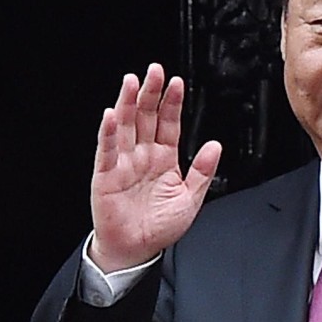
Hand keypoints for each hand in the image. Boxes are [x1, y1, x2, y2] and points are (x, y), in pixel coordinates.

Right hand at [89, 63, 221, 272]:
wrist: (135, 250)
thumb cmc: (159, 226)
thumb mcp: (190, 199)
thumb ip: (203, 172)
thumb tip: (215, 146)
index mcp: (164, 158)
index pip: (168, 123)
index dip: (172, 103)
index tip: (177, 83)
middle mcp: (142, 154)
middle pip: (146, 117)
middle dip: (150, 93)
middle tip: (155, 71)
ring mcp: (123, 162)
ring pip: (125, 126)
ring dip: (128, 103)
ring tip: (131, 82)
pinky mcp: (105, 174)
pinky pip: (107, 150)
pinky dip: (108, 133)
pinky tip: (111, 115)